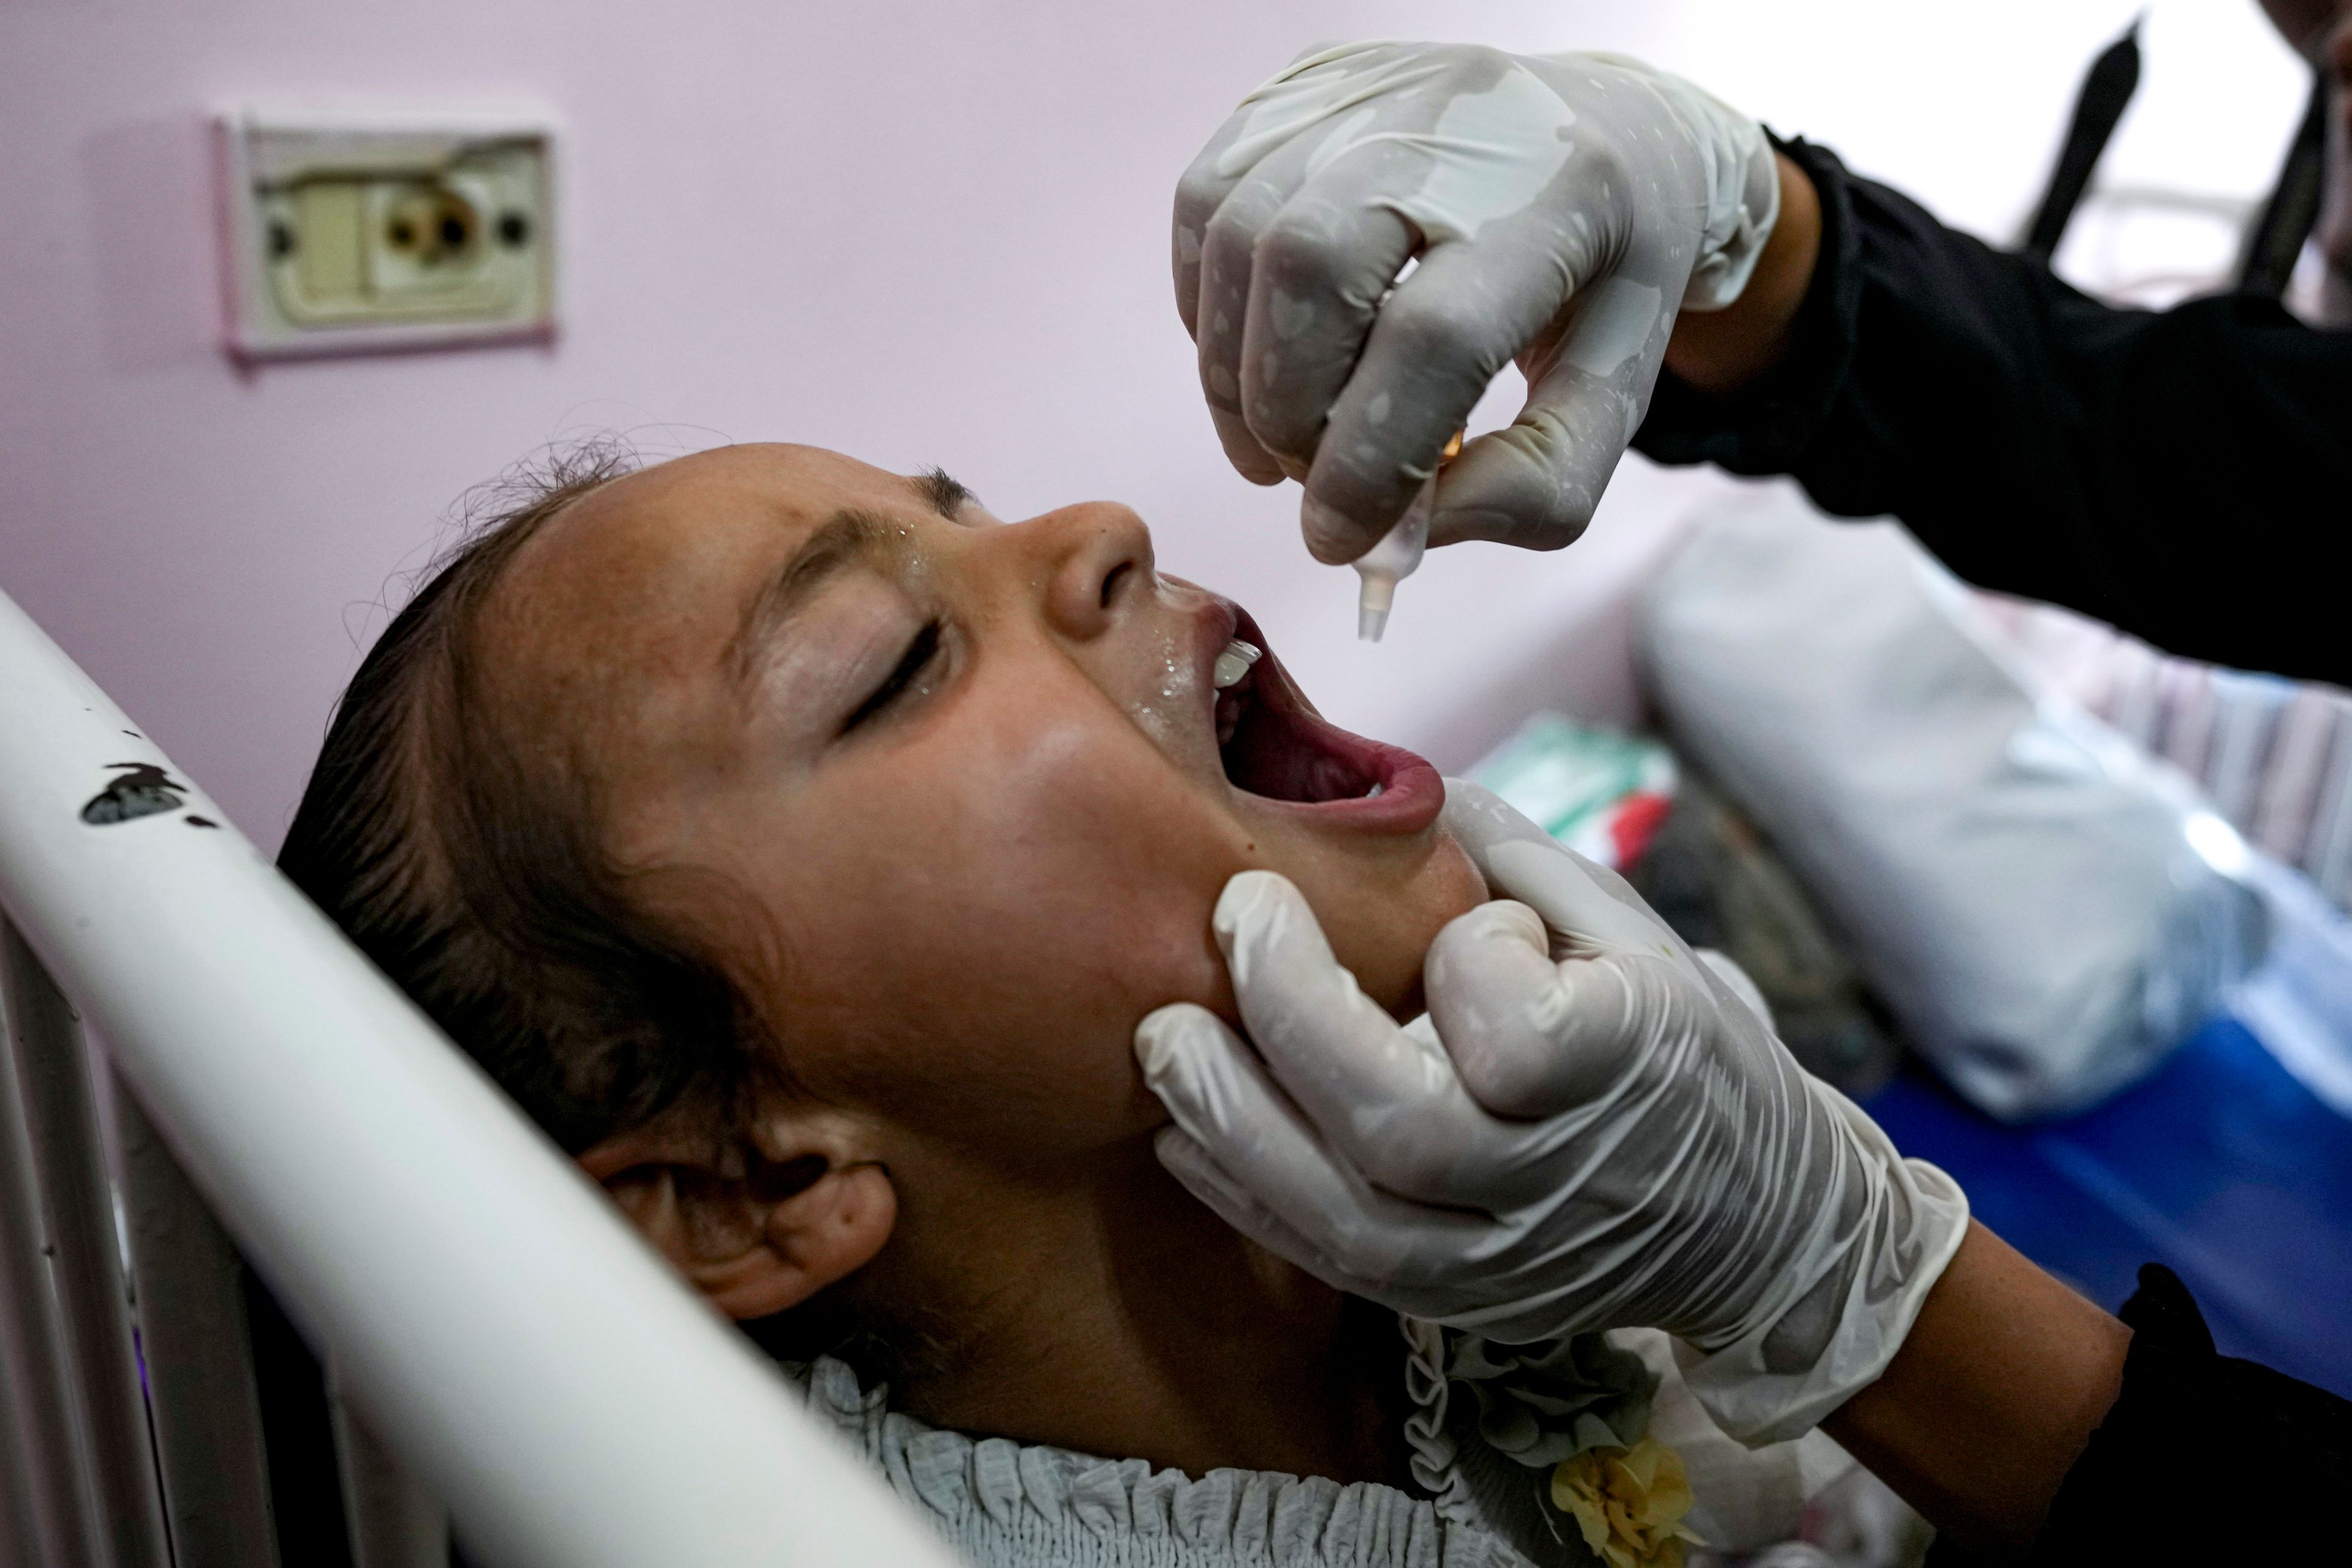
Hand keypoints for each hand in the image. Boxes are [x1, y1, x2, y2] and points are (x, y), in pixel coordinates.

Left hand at [1134, 781, 1967, 1443]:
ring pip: (1346, 1215)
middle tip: (1230, 917)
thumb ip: (1521, 864)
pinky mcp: (1455, 1303)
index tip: (1468, 923)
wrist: (1756, 1225)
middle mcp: (1563, 1176)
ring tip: (1163, 1037)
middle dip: (1290, 1015)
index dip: (1472, 959)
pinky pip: (1329, 1260)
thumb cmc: (1678, 1050)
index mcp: (1631, 1066)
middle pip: (1401, 1128)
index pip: (1517, 1032)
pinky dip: (1244, 1192)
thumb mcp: (1634, 938)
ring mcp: (1505, 1258)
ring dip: (1234, 1120)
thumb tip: (1396, 783)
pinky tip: (1184, 1126)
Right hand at [1172, 44, 1778, 562]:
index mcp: (1566, 189)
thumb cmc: (1606, 281)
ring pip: (1240, 237)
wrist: (1611, 135)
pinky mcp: (1302, 85)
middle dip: (1289, 413)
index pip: (1435, 336)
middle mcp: (1459, 110)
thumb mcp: (1615, 396)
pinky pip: (1207, 206)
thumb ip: (1533, 488)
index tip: (1342, 538)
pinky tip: (1258, 362)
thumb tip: (1396, 536)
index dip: (1368, 460)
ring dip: (1234, 377)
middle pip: (1312, 267)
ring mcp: (1369, 84)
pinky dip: (1212, 311)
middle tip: (1310, 481)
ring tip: (1277, 444)